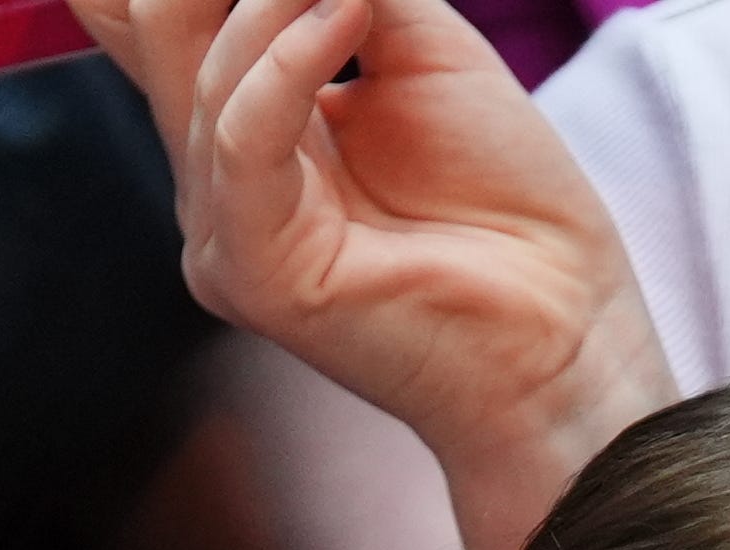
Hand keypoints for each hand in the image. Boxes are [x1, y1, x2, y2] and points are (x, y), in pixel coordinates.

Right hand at [62, 0, 671, 549]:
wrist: (571, 336)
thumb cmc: (514, 209)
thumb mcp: (424, 52)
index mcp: (245, 123)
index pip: (165, 13)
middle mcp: (218, 175)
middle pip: (158, 24)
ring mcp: (227, 229)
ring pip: (207, 69)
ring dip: (282, 0)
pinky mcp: (254, 270)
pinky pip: (242, 137)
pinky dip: (293, 61)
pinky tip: (350, 15)